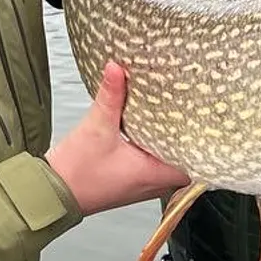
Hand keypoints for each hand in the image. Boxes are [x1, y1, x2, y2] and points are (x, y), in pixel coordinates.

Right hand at [45, 61, 190, 214]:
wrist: (54, 192)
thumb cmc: (76, 173)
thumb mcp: (96, 128)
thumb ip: (110, 96)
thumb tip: (116, 68)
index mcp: (155, 174)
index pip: (196, 160)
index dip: (203, 139)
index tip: (206, 116)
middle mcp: (155, 183)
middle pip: (185, 156)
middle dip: (188, 133)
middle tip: (193, 105)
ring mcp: (145, 183)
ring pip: (170, 158)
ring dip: (170, 138)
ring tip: (177, 110)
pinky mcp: (134, 179)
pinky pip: (155, 160)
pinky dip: (156, 143)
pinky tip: (153, 123)